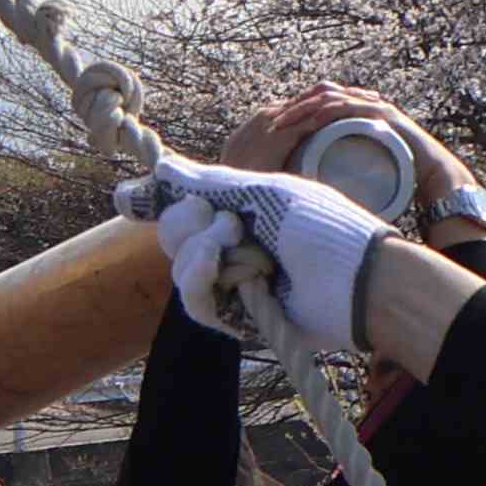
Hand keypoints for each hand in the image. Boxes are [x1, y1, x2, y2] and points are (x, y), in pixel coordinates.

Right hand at [129, 157, 385, 354]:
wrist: (355, 276)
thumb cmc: (321, 225)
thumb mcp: (264, 190)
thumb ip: (210, 182)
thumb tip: (162, 168)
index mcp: (239, 209)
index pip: (182, 205)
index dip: (154, 202)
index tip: (129, 199)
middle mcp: (231, 244)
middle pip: (172, 233)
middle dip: (189, 221)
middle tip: (227, 219)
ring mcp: (232, 280)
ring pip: (179, 266)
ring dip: (202, 250)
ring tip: (240, 245)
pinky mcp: (235, 317)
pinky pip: (195, 300)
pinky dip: (200, 278)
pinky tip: (221, 266)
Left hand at [231, 78, 485, 218]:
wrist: (431, 176)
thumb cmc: (394, 173)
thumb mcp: (356, 165)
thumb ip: (335, 163)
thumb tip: (305, 181)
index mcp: (354, 112)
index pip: (316, 102)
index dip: (292, 112)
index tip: (269, 127)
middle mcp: (363, 102)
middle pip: (319, 95)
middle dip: (293, 107)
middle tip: (271, 123)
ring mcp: (373, 105)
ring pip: (330, 98)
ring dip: (304, 109)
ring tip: (284, 124)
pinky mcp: (383, 113)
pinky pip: (350, 107)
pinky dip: (328, 113)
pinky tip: (312, 123)